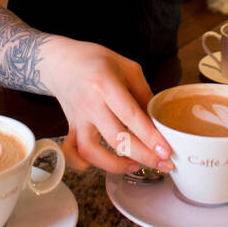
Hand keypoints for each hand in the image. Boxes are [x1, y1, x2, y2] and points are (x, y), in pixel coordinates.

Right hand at [44, 38, 173, 175]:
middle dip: (143, 155)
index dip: (150, 136)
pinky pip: (73, 152)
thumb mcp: (127, 68)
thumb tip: (158, 123)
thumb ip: (143, 94)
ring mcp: (77, 118)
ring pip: (91, 151)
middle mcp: (89, 103)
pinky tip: (102, 163)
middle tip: (164, 163)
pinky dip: (83, 163)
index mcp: (105, 83)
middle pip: (116, 138)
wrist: (61, 60)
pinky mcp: (70, 128)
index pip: (130, 115)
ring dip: (114, 165)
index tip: (166, 150)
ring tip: (135, 166)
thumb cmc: (96, 61)